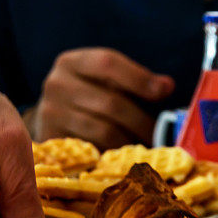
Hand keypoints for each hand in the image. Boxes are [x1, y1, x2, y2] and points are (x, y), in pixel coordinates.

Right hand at [25, 47, 173, 147]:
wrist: (50, 118)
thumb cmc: (87, 96)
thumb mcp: (104, 81)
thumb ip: (134, 81)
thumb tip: (167, 86)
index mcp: (72, 62)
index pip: (108, 63)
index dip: (139, 77)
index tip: (165, 91)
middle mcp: (56, 84)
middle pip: (110, 103)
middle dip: (141, 121)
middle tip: (159, 134)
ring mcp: (51, 114)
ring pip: (103, 131)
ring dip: (130, 141)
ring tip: (144, 145)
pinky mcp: (52, 141)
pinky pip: (93, 151)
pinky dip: (113, 154)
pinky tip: (123, 155)